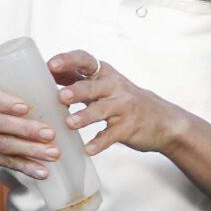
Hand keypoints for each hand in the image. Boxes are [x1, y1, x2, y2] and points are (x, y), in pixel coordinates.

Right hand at [0, 73, 60, 180]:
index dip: (3, 102)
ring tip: (54, 153)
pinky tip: (42, 171)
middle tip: (51, 134)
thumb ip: (25, 84)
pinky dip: (25, 167)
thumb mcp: (1, 86)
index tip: (26, 108)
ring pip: (1, 145)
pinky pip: (3, 162)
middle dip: (25, 130)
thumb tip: (67, 90)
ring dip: (29, 151)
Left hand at [48, 50, 192, 155]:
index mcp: (105, 74)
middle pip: (93, 86)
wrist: (163, 120)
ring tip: (70, 123)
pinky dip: (100, 142)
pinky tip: (88, 149)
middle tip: (60, 96)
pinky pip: (112, 135)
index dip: (68, 61)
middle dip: (76, 91)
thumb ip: (80, 80)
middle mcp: (115, 87)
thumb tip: (47, 72)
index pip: (86, 61)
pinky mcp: (129, 127)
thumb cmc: (124, 101)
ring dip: (85, 116)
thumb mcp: (106, 86)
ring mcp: (124, 107)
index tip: (51, 64)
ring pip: (102, 110)